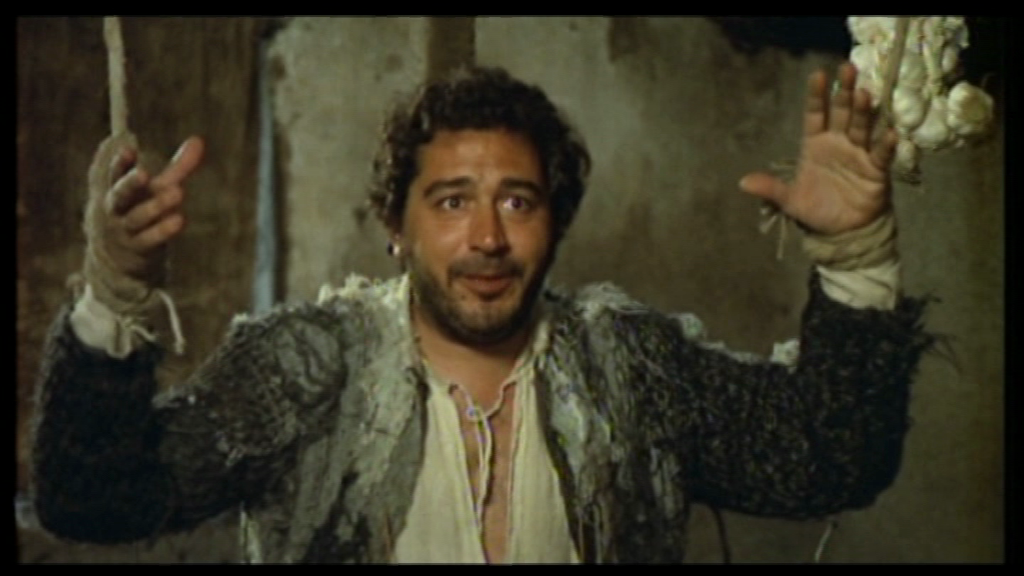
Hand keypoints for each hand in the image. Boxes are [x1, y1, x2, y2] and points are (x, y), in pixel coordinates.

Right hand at [85, 134, 204, 285]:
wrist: (119, 255)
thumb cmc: (141, 210)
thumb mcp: (158, 189)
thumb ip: (178, 167)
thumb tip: (199, 139)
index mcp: (118, 188)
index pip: (116, 173)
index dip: (121, 162)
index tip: (129, 148)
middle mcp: (116, 208)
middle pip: (119, 195)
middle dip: (130, 184)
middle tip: (143, 173)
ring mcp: (124, 229)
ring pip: (137, 217)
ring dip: (156, 206)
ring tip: (178, 191)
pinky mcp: (137, 248)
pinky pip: (149, 239)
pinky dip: (162, 230)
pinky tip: (179, 220)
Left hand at [739, 62, 898, 235]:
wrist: (842, 232)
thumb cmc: (816, 209)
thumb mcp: (789, 201)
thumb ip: (770, 189)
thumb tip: (742, 183)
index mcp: (815, 144)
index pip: (814, 114)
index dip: (816, 95)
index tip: (818, 74)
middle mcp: (838, 143)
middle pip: (841, 112)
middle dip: (844, 92)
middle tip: (847, 69)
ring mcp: (858, 154)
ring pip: (861, 127)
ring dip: (863, 112)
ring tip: (865, 94)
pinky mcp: (876, 170)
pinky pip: (881, 155)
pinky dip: (885, 145)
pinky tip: (890, 132)